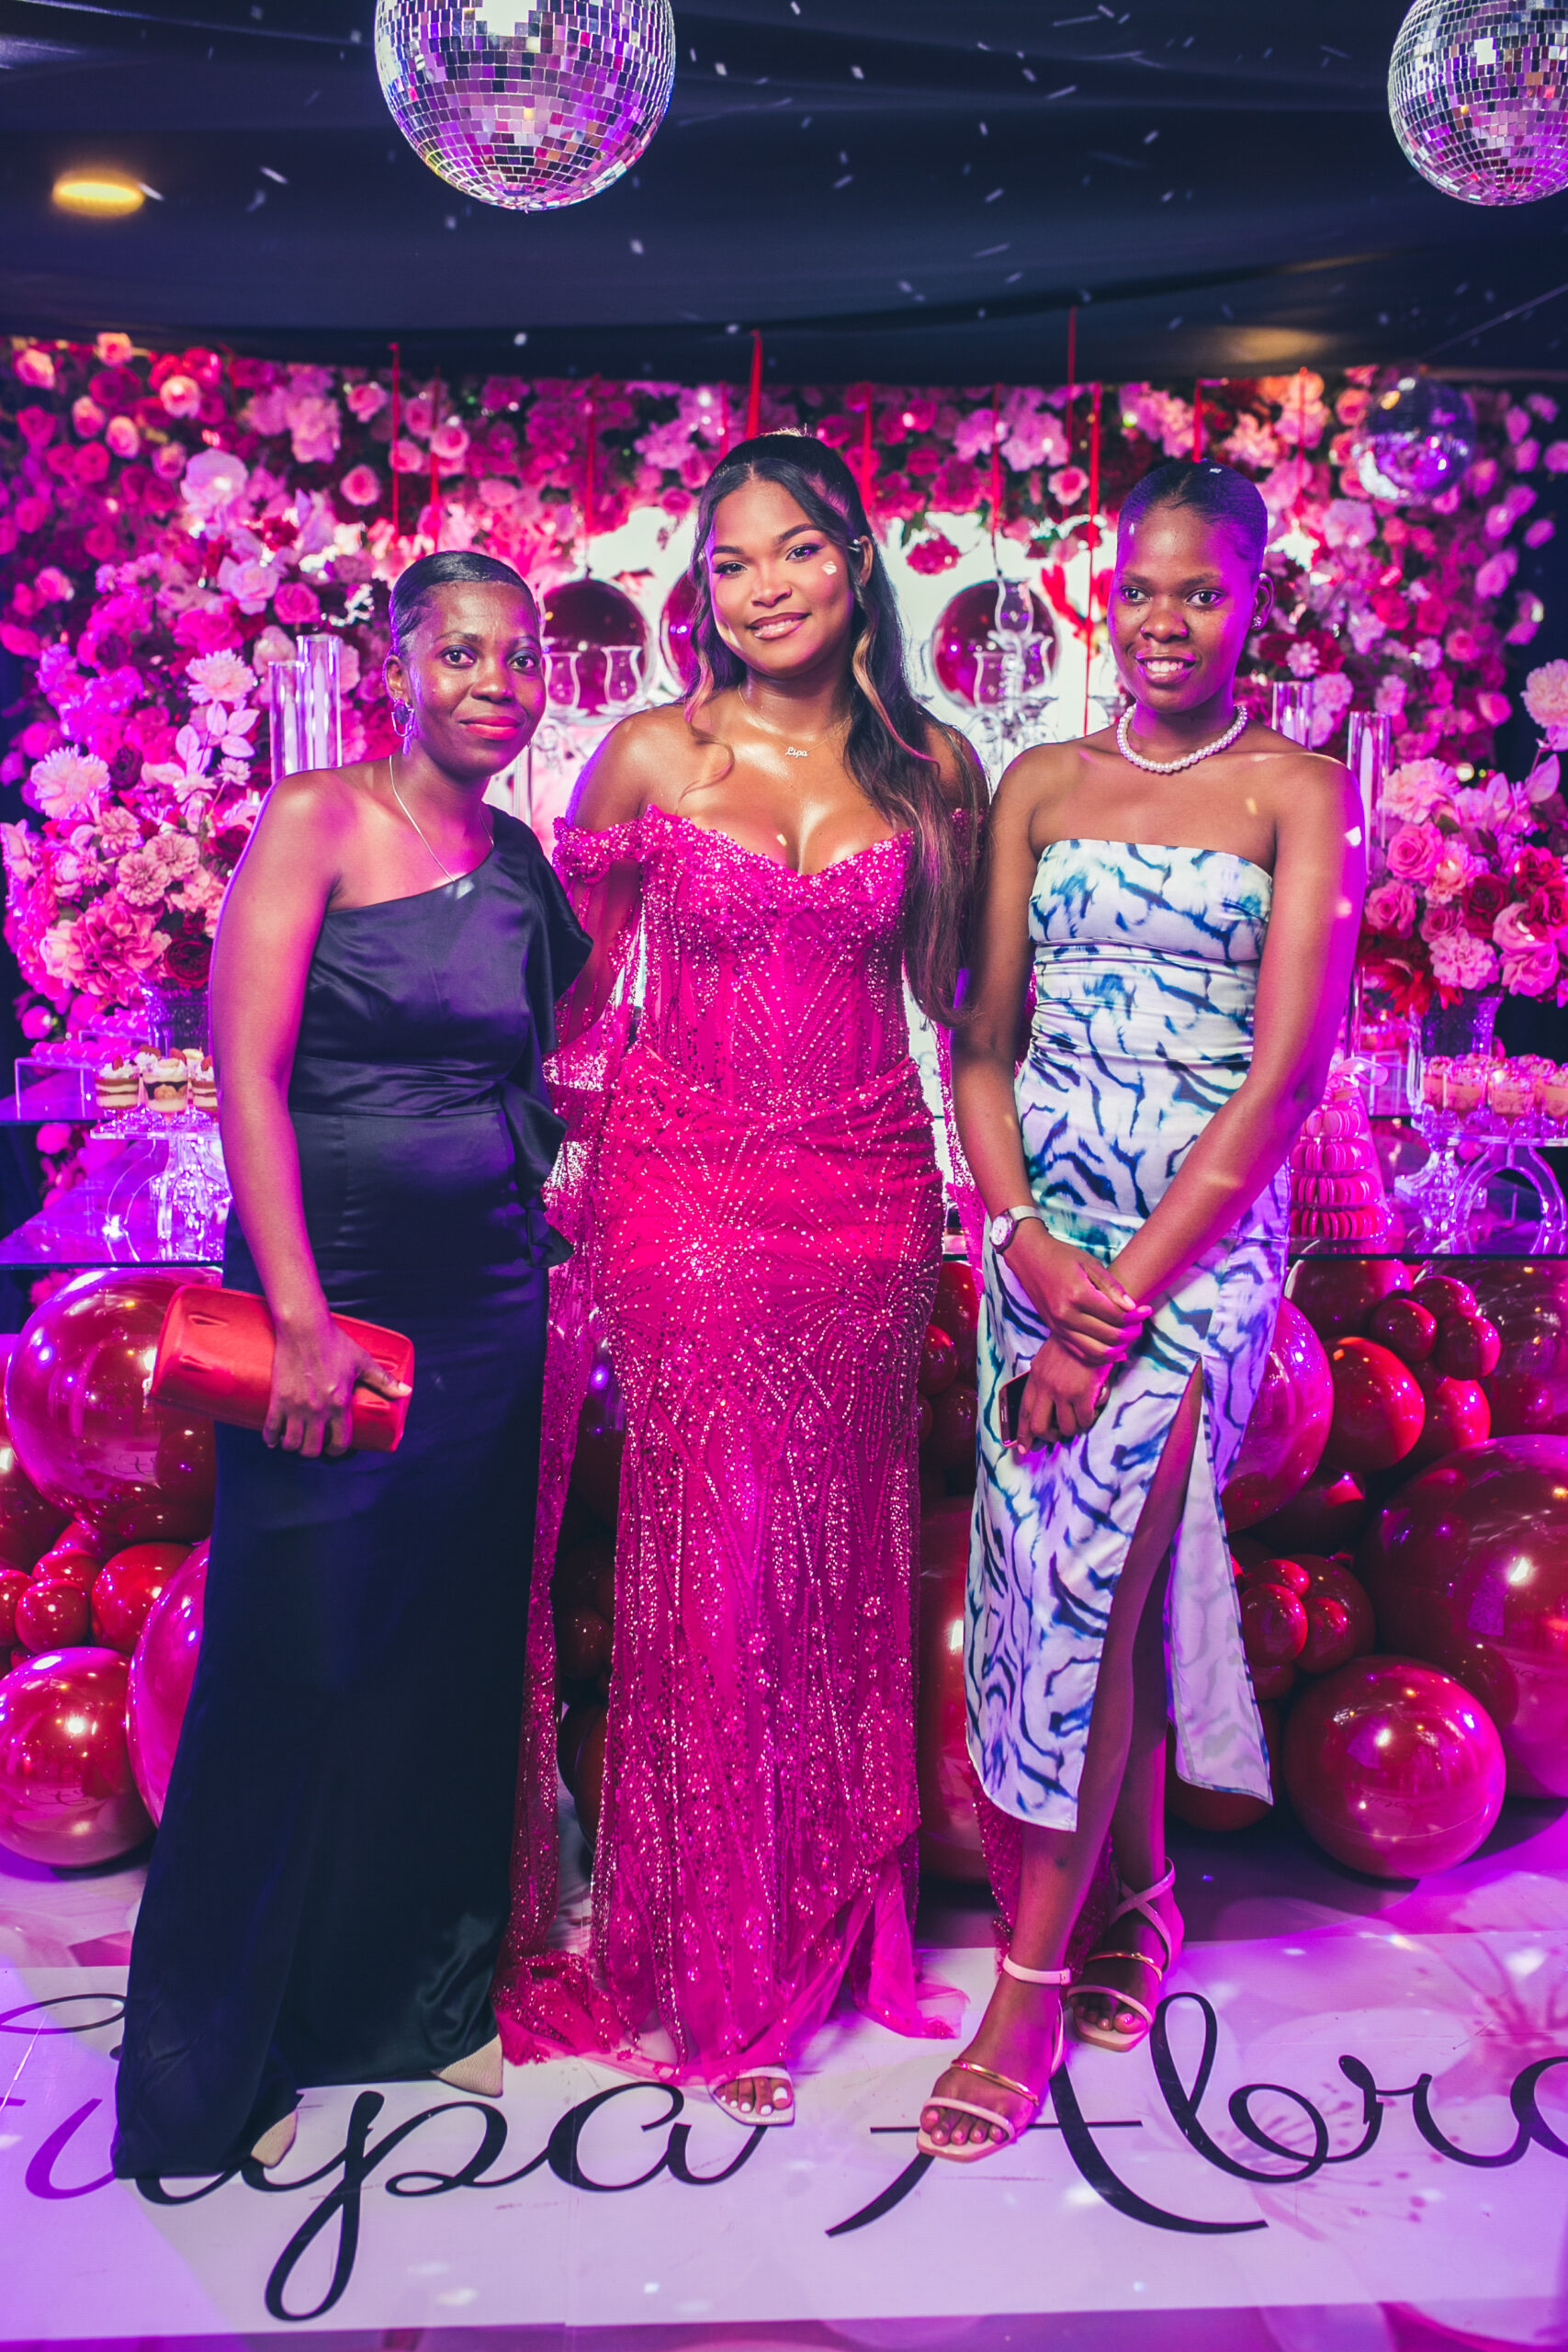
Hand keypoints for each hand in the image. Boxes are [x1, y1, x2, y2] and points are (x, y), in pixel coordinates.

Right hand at [265, 1312, 411, 1459]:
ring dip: (293, 1446)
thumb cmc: (334, 1343)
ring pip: (291, 1443)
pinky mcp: (278, 1399)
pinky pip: (271, 1428)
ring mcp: (295, 1406)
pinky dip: (270, 1438)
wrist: (304, 1328)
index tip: (334, 1447)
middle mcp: (317, 1410)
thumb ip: (384, 1381)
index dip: (337, 1450)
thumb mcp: (363, 1362)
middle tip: (313, 1444)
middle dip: (313, 1451)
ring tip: (295, 1440)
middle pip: (312, 1448)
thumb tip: (406, 1393)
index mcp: (339, 1404)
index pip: (339, 1442)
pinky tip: (273, 1440)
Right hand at [1007, 1224, 1146, 1366]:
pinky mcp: (1055, 1332)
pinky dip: (1101, 1356)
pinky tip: (1114, 1350)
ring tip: (1128, 1335)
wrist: (1030, 1258)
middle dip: (1131, 1332)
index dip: (1137, 1316)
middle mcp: (1067, 1315)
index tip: (1146, 1309)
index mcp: (1078, 1294)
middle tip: (1140, 1323)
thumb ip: (1113, 1287)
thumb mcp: (1091, 1264)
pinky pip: (1081, 1354)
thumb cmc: (1062, 1257)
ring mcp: (1059, 1327)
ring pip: (1097, 1352)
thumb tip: (1133, 1307)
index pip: (1116, 1316)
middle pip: (1110, 1336)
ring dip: (1118, 1348)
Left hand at [1012, 1335, 1111, 1450]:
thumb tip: (1044, 1404)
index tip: (1022, 1448)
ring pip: (1065, 1428)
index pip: (1024, 1411)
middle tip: (1058, 1435)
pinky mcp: (1082, 1393)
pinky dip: (1089, 1420)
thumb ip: (1043, 1380)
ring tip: (1082, 1417)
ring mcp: (1063, 1391)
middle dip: (1049, 1437)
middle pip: (1039, 1427)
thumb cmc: (1074, 1344)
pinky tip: (1094, 1408)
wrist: (1093, 1328)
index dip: (1023, 1433)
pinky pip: (1084, 1420)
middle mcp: (1045, 1386)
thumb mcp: (1049, 1359)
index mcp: (1035, 1377)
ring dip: (1074, 1428)